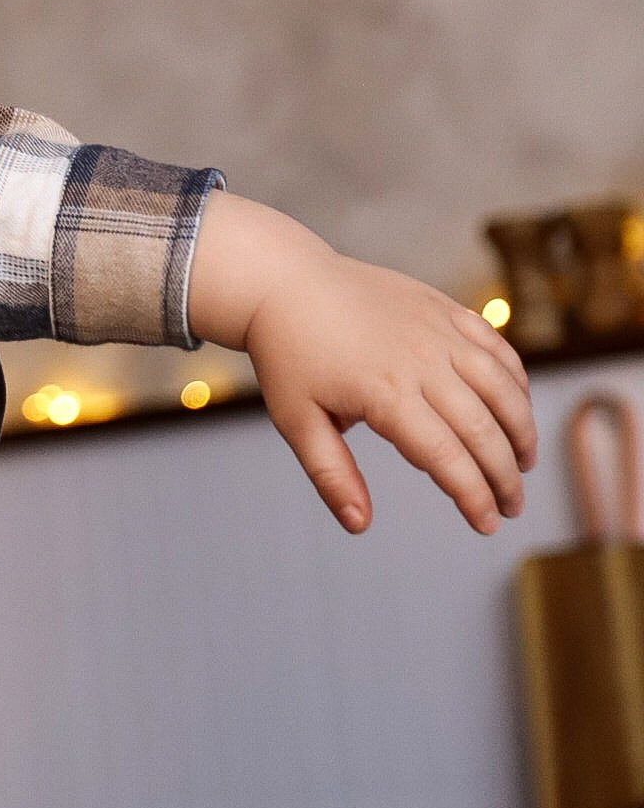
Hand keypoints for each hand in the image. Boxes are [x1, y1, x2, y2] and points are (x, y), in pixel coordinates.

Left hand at [187, 193, 535, 535]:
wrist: (284, 281)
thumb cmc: (288, 355)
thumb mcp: (296, 420)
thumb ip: (331, 475)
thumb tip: (359, 525)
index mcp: (385, 393)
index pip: (447, 458)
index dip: (474, 497)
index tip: (487, 525)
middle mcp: (421, 359)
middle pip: (482, 428)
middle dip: (504, 476)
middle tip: (511, 508)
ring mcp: (435, 329)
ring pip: (500, 384)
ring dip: (521, 428)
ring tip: (523, 464)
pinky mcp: (441, 306)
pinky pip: (493, 343)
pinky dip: (514, 377)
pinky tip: (517, 405)